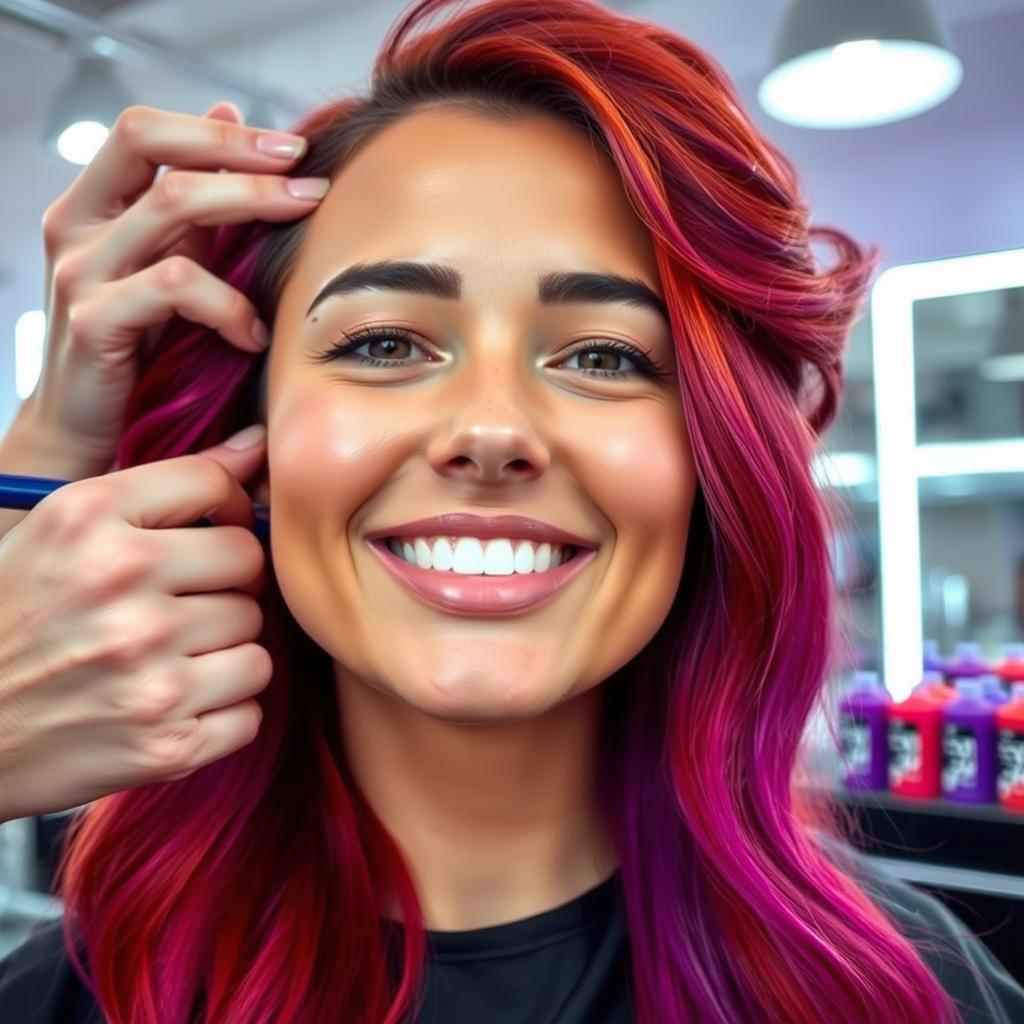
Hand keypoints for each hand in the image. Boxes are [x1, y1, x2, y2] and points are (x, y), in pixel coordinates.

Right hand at [0, 426, 270, 821]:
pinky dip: (220, 714)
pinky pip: (250, 711)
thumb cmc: (9, 622)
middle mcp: (121, 587)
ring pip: (257, 641)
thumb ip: (161, 485)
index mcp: (88, 520)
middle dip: (224, 584)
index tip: (214, 528)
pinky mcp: (167, 743)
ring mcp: (148, 669)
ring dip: (224, 653)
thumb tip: (256, 447)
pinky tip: (173, 705)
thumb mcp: (61, 528)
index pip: (216, 485)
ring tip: (170, 659)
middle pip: (248, 564)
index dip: (226, 509)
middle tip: (181, 604)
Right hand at [25, 100, 325, 475]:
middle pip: (148, 141)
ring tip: (302, 236)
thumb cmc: (137, 353)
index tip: (291, 149)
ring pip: (171, 205)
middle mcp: (77, 226)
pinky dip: (227, 303)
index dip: (220, 133)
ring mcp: (80, 271)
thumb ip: (194, 207)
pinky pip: (175, 285)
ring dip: (250, 210)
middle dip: (239, 153)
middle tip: (307, 179)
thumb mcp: (168, 269)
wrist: (86, 435)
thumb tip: (230, 117)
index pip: (146, 130)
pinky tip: (254, 333)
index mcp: (93, 206)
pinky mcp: (93, 321)